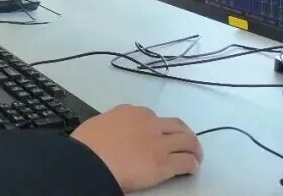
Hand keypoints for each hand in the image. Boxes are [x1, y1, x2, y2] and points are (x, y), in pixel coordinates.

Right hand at [71, 105, 201, 192]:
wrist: (89, 162)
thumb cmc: (86, 145)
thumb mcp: (98, 124)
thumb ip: (112, 125)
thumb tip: (112, 132)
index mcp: (130, 112)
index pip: (151, 117)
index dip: (157, 127)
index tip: (157, 135)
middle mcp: (148, 123)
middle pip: (176, 125)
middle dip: (184, 134)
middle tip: (187, 143)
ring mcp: (158, 143)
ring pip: (188, 141)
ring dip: (194, 149)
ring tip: (195, 157)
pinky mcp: (164, 163)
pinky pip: (186, 162)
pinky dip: (192, 165)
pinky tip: (191, 170)